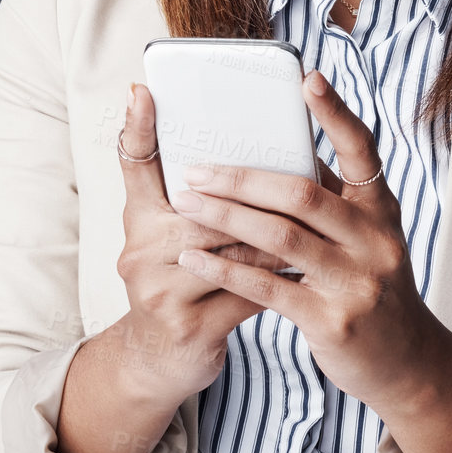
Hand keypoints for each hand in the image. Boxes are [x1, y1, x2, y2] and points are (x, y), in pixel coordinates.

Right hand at [114, 81, 294, 402]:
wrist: (161, 363)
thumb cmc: (180, 286)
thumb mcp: (177, 238)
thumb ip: (205, 200)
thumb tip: (255, 148)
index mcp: (138, 220)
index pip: (133, 164)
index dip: (136, 127)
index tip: (145, 90)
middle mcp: (139, 251)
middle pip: (204, 210)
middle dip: (257, 200)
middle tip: (305, 178)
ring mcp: (160, 293)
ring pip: (234, 252)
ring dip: (280, 239)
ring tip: (318, 226)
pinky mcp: (189, 329)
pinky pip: (248, 295)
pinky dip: (283, 279)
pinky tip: (309, 269)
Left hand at [167, 68, 451, 418]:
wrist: (405, 363)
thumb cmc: (369, 285)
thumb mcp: (366, 237)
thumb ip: (331, 200)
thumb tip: (278, 150)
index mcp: (382, 208)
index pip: (363, 150)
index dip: (336, 113)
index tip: (308, 78)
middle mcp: (376, 240)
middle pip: (303, 194)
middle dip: (242, 178)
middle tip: (196, 169)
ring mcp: (357, 282)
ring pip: (281, 237)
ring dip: (226, 216)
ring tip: (187, 203)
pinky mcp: (333, 321)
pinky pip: (269, 287)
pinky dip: (226, 268)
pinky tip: (194, 256)